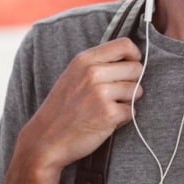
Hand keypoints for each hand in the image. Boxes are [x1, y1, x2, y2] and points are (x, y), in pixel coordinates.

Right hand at [18, 39, 143, 173]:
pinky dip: (123, 118)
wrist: (46, 139)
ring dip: (128, 101)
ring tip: (108, 107)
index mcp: (84, 60)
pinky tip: (106, 121)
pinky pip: (132, 111)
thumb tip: (131, 59)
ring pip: (137, 90)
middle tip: (116, 93)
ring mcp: (101, 93)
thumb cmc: (62, 108)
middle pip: (136, 68)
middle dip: (132, 81)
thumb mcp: (73, 75)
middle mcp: (93, 73)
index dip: (134, 55)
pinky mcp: (109, 114)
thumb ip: (98, 64)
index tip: (131, 64)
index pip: (125, 44)